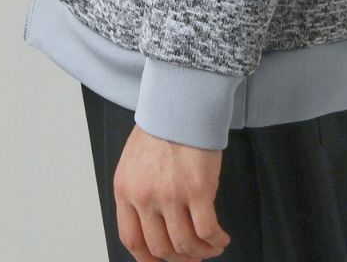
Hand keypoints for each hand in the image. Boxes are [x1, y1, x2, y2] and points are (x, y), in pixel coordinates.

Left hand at [113, 122, 231, 260]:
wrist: (180, 101)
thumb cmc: (162, 126)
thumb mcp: (135, 162)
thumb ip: (140, 193)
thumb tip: (156, 224)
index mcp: (125, 190)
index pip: (132, 240)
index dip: (149, 259)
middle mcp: (144, 197)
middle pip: (161, 247)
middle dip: (180, 258)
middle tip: (193, 255)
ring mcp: (170, 195)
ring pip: (185, 244)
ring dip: (201, 252)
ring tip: (212, 247)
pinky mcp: (198, 190)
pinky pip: (207, 230)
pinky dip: (216, 240)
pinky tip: (221, 238)